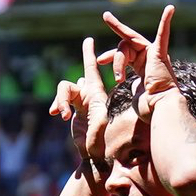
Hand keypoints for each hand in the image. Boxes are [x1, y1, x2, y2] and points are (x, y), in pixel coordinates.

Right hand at [47, 35, 116, 174]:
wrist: (97, 156)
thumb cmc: (110, 144)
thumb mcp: (119, 126)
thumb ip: (124, 115)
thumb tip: (138, 115)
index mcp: (100, 95)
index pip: (100, 71)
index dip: (97, 55)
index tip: (96, 39)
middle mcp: (91, 95)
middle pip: (86, 71)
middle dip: (88, 57)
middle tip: (89, 43)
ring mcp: (80, 102)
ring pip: (65, 87)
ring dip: (61, 100)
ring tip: (62, 115)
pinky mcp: (72, 110)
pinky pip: (60, 100)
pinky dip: (58, 105)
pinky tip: (57, 115)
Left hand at [103, 4, 176, 117]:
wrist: (159, 109)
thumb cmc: (149, 108)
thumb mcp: (135, 93)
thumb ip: (132, 85)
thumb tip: (130, 89)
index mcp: (144, 67)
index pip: (125, 54)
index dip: (112, 56)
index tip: (100, 60)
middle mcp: (149, 57)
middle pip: (124, 48)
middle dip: (113, 56)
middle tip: (101, 61)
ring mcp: (155, 54)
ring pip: (127, 46)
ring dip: (118, 62)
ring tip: (118, 79)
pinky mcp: (159, 54)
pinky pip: (162, 35)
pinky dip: (165, 21)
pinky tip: (170, 8)